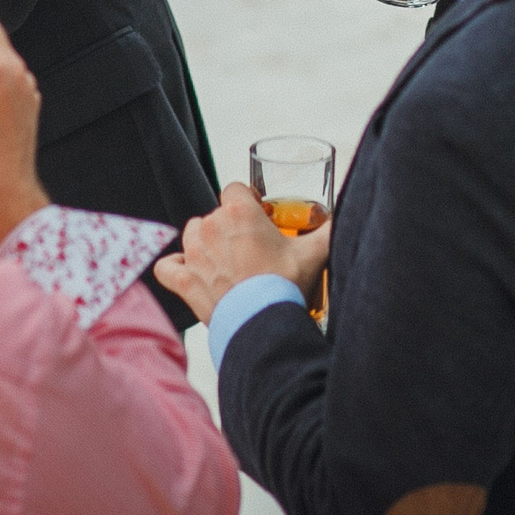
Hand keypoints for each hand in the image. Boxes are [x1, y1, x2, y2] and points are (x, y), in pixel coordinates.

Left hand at [155, 183, 328, 324]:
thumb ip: (331, 230)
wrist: (263, 324)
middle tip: (251, 250)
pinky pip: (166, 267)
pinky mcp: (182, 280)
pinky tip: (190, 274)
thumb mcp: (315, 252)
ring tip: (226, 263)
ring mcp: (193, 253)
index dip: (246, 202)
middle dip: (230, 228)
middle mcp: (211, 226)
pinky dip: (175, 270)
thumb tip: (348, 216)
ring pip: (191, 235)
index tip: (259, 218)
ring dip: (204, 245)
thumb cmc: (286, 286)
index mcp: (239, 212)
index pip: (235, 190)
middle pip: (215, 214)